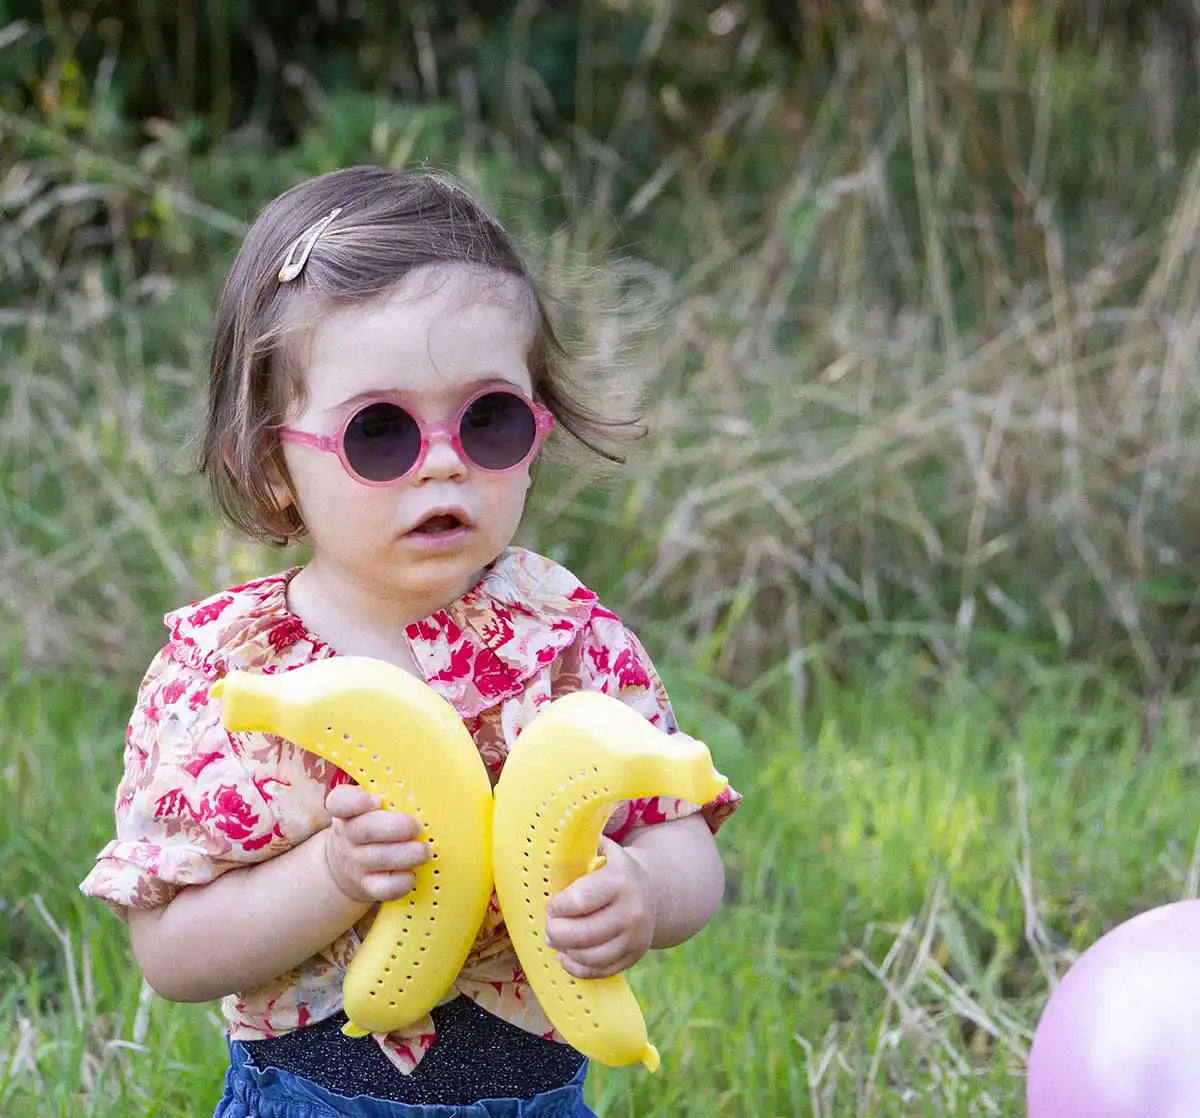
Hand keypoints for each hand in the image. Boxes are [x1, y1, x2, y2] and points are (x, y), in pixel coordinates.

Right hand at [322, 784, 428, 903]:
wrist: (346, 865)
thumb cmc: (371, 826)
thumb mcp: (369, 808)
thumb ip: (390, 795)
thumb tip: (428, 782)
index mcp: (348, 811)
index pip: (340, 801)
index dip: (357, 801)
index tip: (375, 800)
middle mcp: (348, 836)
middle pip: (366, 829)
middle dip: (396, 827)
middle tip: (418, 827)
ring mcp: (356, 863)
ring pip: (380, 858)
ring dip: (407, 854)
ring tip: (425, 851)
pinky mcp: (367, 886)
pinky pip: (383, 888)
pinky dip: (402, 882)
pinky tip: (412, 875)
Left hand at [543, 837, 657, 978]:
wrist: (654, 893)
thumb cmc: (614, 870)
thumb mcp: (605, 850)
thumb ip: (582, 845)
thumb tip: (551, 836)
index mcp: (621, 881)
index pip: (581, 900)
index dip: (559, 905)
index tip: (552, 904)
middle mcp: (632, 911)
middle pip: (584, 934)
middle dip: (557, 931)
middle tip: (549, 925)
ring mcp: (635, 938)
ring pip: (591, 956)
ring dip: (566, 950)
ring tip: (555, 940)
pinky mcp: (633, 957)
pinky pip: (600, 971)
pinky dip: (578, 968)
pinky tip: (566, 956)